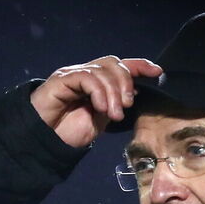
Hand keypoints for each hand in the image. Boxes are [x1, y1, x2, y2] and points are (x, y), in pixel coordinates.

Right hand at [30, 55, 161, 147]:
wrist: (47, 140)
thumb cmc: (71, 131)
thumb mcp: (102, 118)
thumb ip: (115, 104)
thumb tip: (135, 92)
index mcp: (98, 81)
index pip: (121, 65)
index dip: (140, 65)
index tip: (158, 71)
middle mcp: (86, 73)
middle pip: (114, 63)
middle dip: (126, 82)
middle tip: (126, 105)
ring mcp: (74, 74)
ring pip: (102, 69)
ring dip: (113, 92)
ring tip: (113, 114)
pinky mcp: (62, 79)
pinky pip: (86, 76)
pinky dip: (98, 91)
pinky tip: (100, 107)